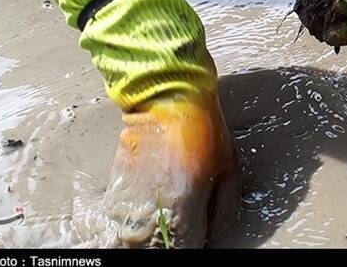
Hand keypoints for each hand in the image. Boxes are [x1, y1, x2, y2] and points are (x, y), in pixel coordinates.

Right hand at [104, 92, 238, 247]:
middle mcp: (152, 208)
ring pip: (134, 238)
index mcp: (184, 205)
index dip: (195, 245)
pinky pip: (121, 220)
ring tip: (165, 218)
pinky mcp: (116, 186)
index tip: (200, 236)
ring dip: (148, 236)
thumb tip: (214, 234)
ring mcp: (130, 198)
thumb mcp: (230, 169)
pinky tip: (147, 211)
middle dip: (171, 242)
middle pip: (157, 247)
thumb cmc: (204, 130)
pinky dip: (133, 222)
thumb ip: (224, 209)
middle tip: (183, 224)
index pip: (186, 248)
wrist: (168, 97)